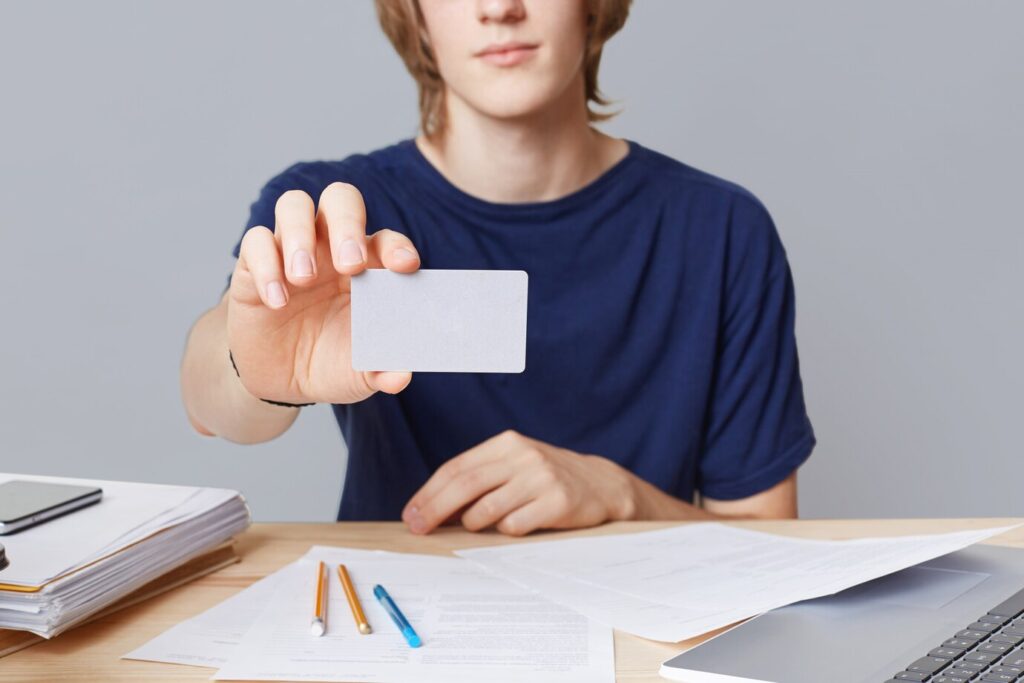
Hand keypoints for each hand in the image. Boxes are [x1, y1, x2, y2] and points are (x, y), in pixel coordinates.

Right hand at [227, 183, 419, 404]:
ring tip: (304, 278)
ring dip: (300, 236)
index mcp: (368, 267)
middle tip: (350, 265)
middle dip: (347, 224)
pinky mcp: (253, 265)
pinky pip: (256, 242)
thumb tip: (400, 377)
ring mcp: (292, 251)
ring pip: (294, 206)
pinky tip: (278, 301)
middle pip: (340, 201)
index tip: (404, 266)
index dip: (397, 247)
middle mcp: (331, 247)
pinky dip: (267, 266)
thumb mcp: (360, 374)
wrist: (282, 379)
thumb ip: (381, 370)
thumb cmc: (331, 362)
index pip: (386, 240)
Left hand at [402, 430, 638, 535]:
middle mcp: (523, 456)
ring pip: (488, 509)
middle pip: (465, 486)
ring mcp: (542, 478)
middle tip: (418, 529)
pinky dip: (505, 532)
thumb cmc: (547, 478)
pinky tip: (514, 527)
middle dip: (435, 510)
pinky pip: (515, 526)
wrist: (602, 484)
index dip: (429, 493)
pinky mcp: (558, 502)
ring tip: (474, 528)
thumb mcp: (516, 464)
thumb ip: (481, 477)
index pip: (456, 468)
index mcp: (507, 443)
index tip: (411, 514)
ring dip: (473, 524)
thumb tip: (433, 506)